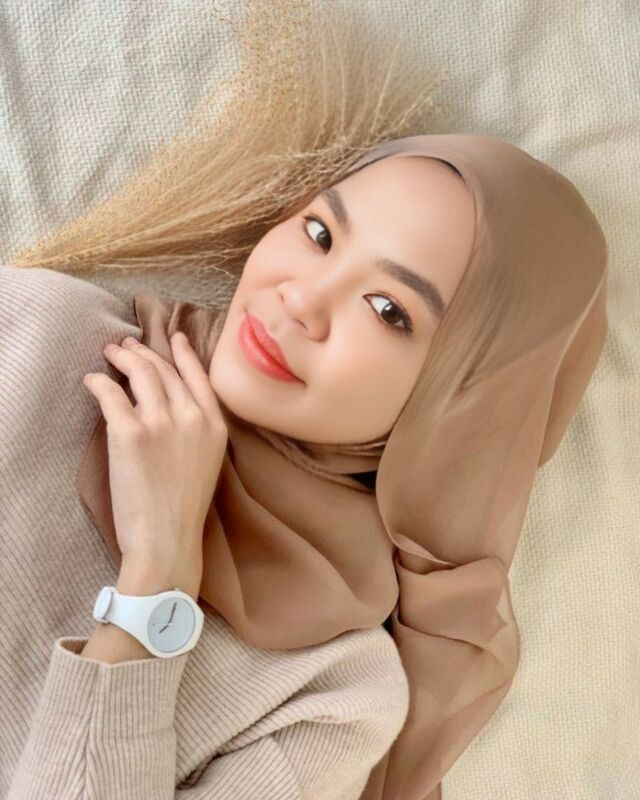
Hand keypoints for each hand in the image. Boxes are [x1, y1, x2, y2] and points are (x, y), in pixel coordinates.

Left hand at [82, 331, 227, 583]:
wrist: (168, 538)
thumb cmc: (185, 509)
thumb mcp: (207, 462)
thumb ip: (196, 431)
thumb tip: (169, 408)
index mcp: (214, 425)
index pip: (198, 376)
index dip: (184, 353)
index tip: (174, 337)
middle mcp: (191, 416)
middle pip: (165, 370)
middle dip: (144, 352)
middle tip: (127, 346)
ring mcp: (162, 421)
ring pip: (140, 373)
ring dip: (122, 358)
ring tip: (111, 353)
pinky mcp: (131, 432)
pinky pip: (110, 394)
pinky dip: (98, 383)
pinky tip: (92, 381)